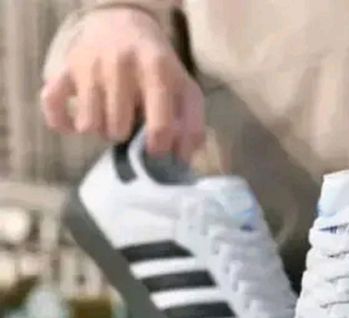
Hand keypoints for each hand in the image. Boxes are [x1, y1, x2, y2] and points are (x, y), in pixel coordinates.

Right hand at [41, 7, 204, 160]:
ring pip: (89, 125)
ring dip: (101, 131)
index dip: (158, 148)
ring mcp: (90, 66)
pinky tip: (75, 126)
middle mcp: (121, 65)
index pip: (159, 126)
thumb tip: (182, 160)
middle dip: (125, 136)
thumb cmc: (159, 68)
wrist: (123, 23)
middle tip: (131, 124)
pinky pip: (53, 104)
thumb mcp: (186, 91)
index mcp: (157, 71)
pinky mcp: (66, 68)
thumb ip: (192, 127)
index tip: (155, 149)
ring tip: (111, 119)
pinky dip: (62, 122)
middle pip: (117, 129)